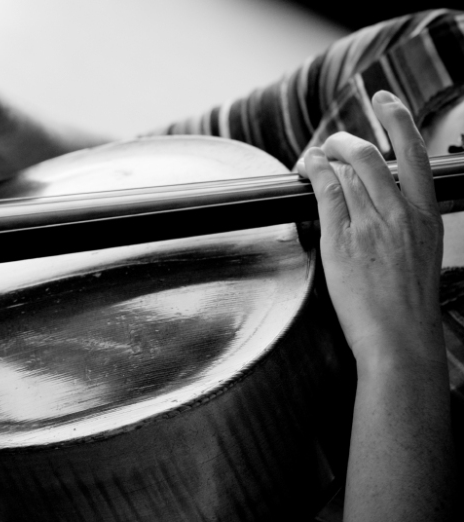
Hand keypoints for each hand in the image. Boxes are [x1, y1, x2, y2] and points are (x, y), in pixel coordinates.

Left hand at [300, 91, 444, 369]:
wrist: (400, 339)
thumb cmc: (408, 305)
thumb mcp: (421, 253)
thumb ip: (405, 221)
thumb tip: (377, 199)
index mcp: (426, 215)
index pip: (416, 154)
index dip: (399, 119)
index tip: (385, 101)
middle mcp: (401, 213)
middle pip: (371, 155)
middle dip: (346, 140)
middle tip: (332, 142)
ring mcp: (371, 225)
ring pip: (346, 170)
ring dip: (325, 156)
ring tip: (314, 159)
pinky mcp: (341, 240)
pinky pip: (326, 191)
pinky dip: (313, 172)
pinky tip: (306, 169)